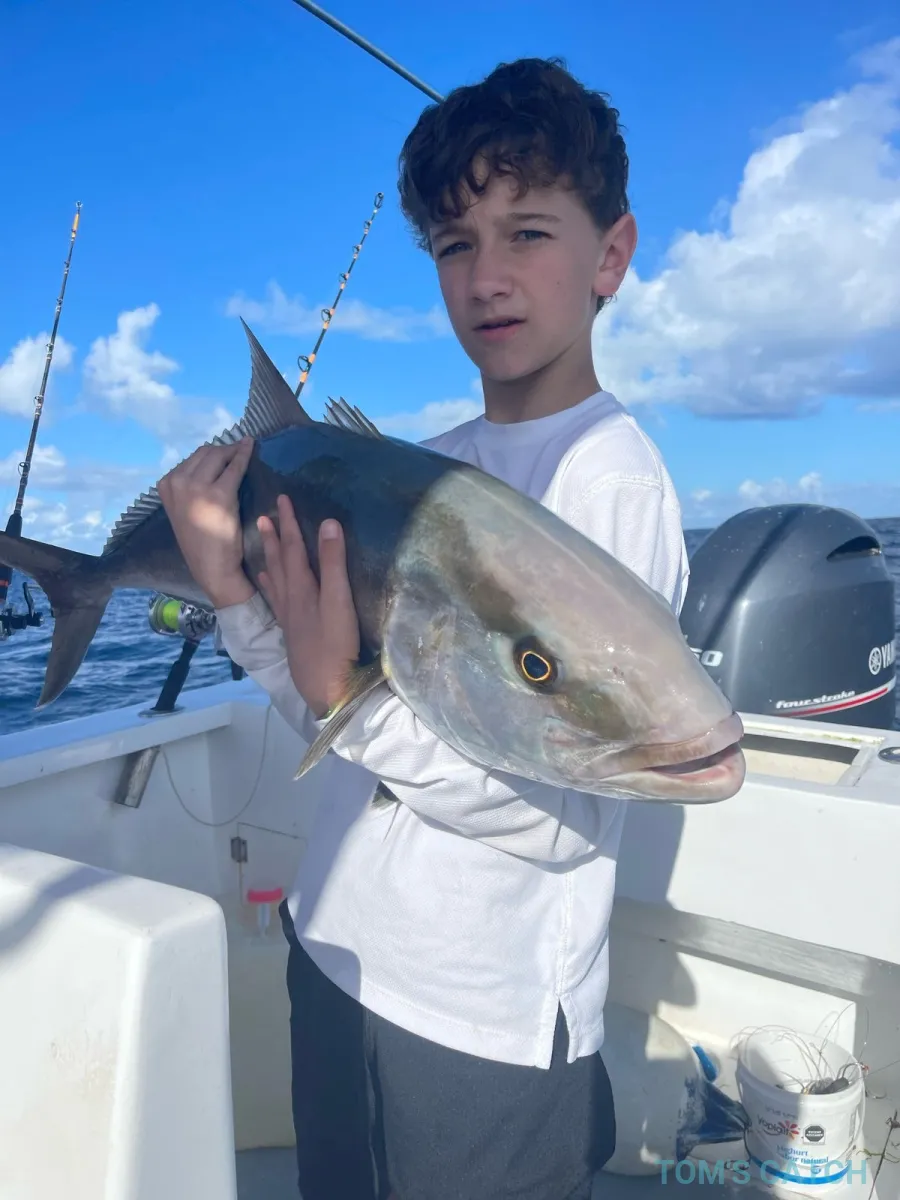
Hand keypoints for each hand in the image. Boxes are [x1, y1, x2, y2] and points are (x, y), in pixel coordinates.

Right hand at [157, 437, 255, 608]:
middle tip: (238, 450)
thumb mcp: (184, 509)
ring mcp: (196, 487)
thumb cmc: (201, 542)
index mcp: (166, 486)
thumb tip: (212, 462)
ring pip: (218, 455)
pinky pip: (235, 467)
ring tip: (245, 450)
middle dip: (223, 450)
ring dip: (233, 451)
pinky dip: (244, 455)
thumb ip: (190, 486)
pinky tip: (251, 448)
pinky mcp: (219, 493)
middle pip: (205, 452)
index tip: (226, 451)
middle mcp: (177, 482)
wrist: (211, 567)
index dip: (212, 454)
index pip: (192, 459)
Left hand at [256, 494, 359, 718]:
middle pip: (279, 559)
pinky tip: (265, 578)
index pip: (292, 547)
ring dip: (268, 554)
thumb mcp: (339, 600)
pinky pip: (274, 596)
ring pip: (273, 576)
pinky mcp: (291, 629)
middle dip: (274, 534)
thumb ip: (333, 563)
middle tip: (264, 512)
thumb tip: (328, 523)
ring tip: (260, 536)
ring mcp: (288, 614)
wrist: (324, 686)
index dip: (288, 522)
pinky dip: (269, 582)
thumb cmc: (335, 643)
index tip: (282, 498)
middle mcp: (289, 597)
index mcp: (301, 587)